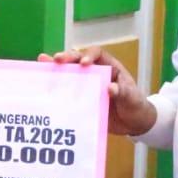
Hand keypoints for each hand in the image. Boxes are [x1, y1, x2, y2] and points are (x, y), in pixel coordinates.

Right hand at [39, 47, 155, 135]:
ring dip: (57, 67)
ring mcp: (87, 84)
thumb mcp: (132, 99)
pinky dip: (57, 86)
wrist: (134, 123)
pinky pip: (68, 90)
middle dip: (68, 58)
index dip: (89, 55)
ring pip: (70, 72)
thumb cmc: (136, 106)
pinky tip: (44, 83)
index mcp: (110, 67)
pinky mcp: (82, 97)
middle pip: (79, 59)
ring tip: (42, 62)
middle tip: (56, 60)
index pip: (97, 54)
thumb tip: (110, 88)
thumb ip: (123, 92)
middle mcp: (96, 72)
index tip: (84, 64)